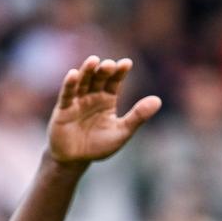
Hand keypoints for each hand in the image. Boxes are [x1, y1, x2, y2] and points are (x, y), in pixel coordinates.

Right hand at [47, 56, 161, 165]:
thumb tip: (158, 100)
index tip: (126, 63)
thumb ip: (138, 116)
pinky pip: (67, 94)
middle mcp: (92, 96)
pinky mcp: (63, 109)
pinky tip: (73, 74)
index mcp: (107, 99)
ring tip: (93, 60)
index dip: (119, 72)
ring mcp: (77, 101)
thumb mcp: (122, 132)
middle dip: (104, 70)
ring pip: (82, 82)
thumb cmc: (98, 146)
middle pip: (98, 78)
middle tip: (109, 64)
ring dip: (86, 71)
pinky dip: (69, 84)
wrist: (75, 160)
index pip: (115, 81)